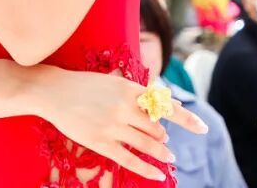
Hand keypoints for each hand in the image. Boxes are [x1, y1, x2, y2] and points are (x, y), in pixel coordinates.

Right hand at [32, 66, 206, 181]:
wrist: (53, 91)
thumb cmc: (84, 85)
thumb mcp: (113, 82)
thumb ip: (134, 94)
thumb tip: (157, 107)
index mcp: (129, 89)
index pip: (165, 106)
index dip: (187, 119)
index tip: (202, 128)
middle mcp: (124, 107)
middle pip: (157, 128)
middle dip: (163, 136)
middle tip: (164, 141)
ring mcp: (112, 126)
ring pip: (147, 144)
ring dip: (161, 152)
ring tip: (168, 156)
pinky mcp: (100, 142)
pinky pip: (129, 159)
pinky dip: (147, 168)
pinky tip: (158, 174)